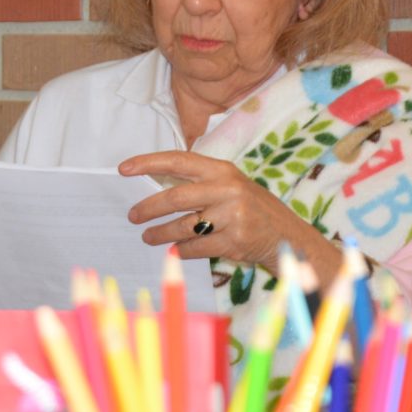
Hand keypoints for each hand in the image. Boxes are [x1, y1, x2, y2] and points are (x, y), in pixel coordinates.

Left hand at [119, 150, 339, 279]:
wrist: (287, 236)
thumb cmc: (250, 208)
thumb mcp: (230, 186)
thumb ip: (199, 183)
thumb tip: (154, 188)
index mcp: (223, 170)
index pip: (179, 160)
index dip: (148, 163)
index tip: (123, 169)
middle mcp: (228, 190)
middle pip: (175, 197)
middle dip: (148, 208)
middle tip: (133, 216)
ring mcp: (233, 216)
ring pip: (183, 226)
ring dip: (160, 234)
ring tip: (148, 237)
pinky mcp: (234, 241)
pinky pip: (195, 247)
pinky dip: (181, 250)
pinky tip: (176, 250)